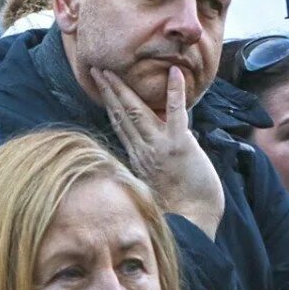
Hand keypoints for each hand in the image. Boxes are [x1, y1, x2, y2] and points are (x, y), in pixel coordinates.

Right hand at [93, 66, 224, 238]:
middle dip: (107, 89)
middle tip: (96, 67)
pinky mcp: (179, 146)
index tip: (98, 85)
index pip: (119, 123)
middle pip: (121, 113)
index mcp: (138, 156)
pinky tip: (175, 73)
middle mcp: (143, 149)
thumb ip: (153, 161)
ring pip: (137, 111)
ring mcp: (159, 147)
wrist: (193, 222)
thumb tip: (160, 145)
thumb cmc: (182, 206)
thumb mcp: (158, 181)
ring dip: (123, 88)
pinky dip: (175, 92)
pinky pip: (176, 114)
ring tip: (112, 69)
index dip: (108, 102)